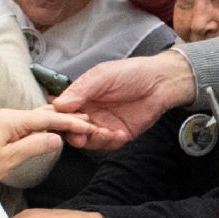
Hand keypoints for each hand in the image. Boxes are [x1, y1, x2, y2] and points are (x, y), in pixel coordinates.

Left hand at [0, 107, 92, 181]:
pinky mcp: (6, 128)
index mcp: (10, 119)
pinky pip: (32, 124)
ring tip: (79, 124)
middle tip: (89, 122)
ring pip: (40, 118)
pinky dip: (48, 126)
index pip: (47, 118)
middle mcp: (9, 116)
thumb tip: (57, 138)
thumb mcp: (10, 158)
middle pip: (45, 114)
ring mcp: (7, 121)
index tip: (86, 125)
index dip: (69, 122)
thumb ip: (35, 145)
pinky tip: (57, 129)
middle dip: (68, 118)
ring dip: (59, 122)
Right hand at [53, 49, 195, 147]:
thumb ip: (81, 90)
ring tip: (102, 132)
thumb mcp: (101, 76)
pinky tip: (117, 134)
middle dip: (74, 133)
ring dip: (92, 139)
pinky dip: (110, 142)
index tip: (61, 121)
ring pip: (88, 140)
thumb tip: (59, 104)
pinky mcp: (119, 134)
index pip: (61, 112)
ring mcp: (104, 124)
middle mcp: (89, 112)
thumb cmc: (130, 73)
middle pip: (72, 129)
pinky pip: (108, 144)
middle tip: (80, 132)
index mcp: (81, 97)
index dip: (58, 118)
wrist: (160, 82)